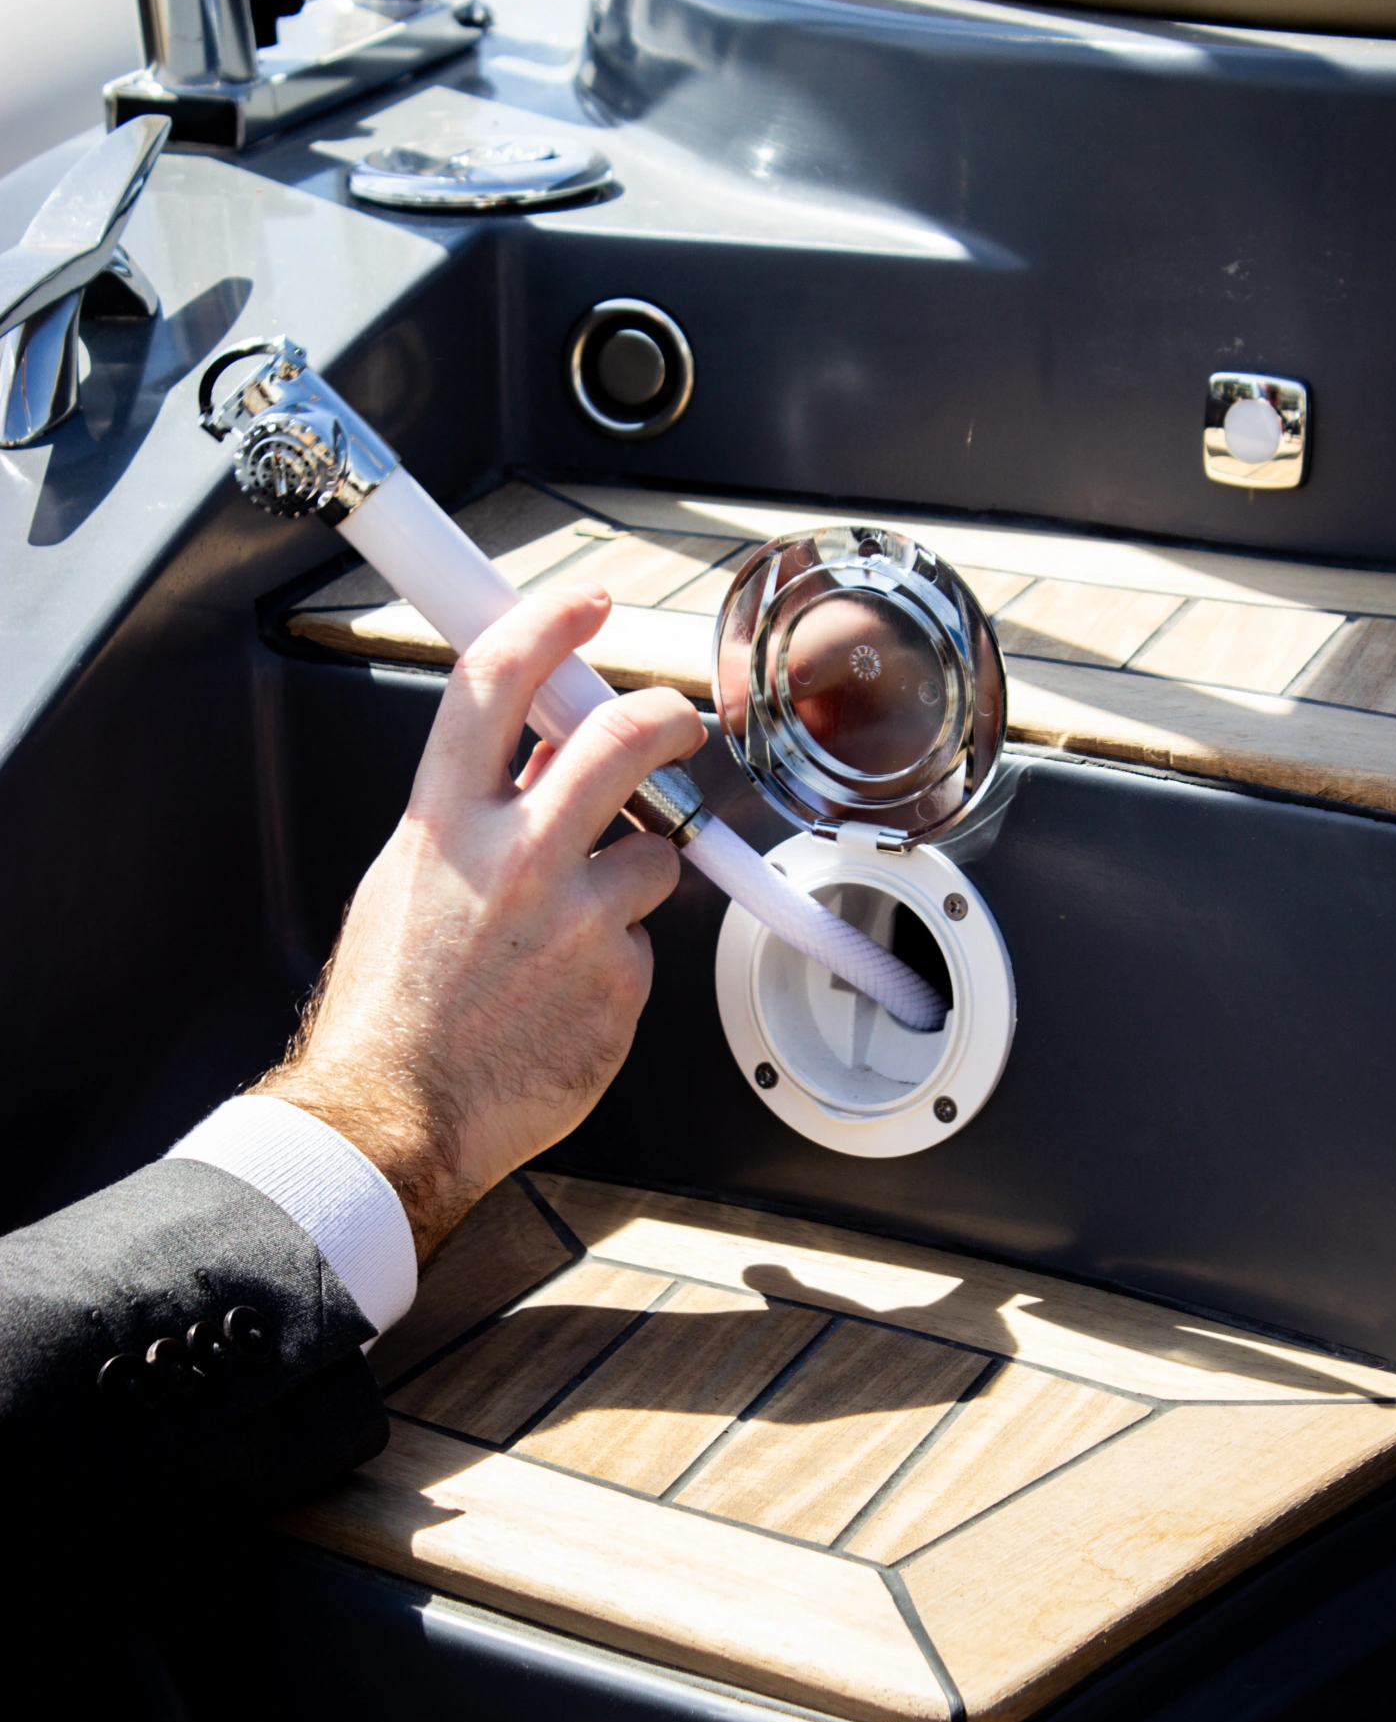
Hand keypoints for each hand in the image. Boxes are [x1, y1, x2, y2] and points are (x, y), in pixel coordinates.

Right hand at [255, 586, 705, 1262]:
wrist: (395, 1115)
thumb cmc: (390, 1010)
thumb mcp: (410, 879)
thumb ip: (477, 811)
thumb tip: (542, 761)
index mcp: (446, 823)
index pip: (499, 684)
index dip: (548, 624)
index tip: (583, 605)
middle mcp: (518, 859)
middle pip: (622, 736)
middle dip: (666, 714)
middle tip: (680, 720)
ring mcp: (578, 920)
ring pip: (653, 858)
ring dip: (632, 878)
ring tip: (574, 929)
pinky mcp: (621, 981)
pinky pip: (643, 947)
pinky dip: (618, 962)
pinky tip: (567, 994)